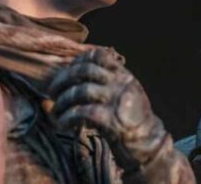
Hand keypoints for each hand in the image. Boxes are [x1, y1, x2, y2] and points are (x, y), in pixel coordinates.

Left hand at [49, 48, 194, 182]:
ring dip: (62, 102)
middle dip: (63, 80)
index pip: (98, 55)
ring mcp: (117, 100)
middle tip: (51, 92)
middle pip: (85, 71)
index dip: (77, 61)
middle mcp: (121, 83)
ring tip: (56, 112)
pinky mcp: (111, 120)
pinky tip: (63, 125)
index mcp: (124, 75)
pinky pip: (82, 113)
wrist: (149, 145)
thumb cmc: (132, 120)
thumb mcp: (125, 93)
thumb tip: (74, 77)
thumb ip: (108, 82)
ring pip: (81, 91)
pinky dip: (67, 118)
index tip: (66, 71)